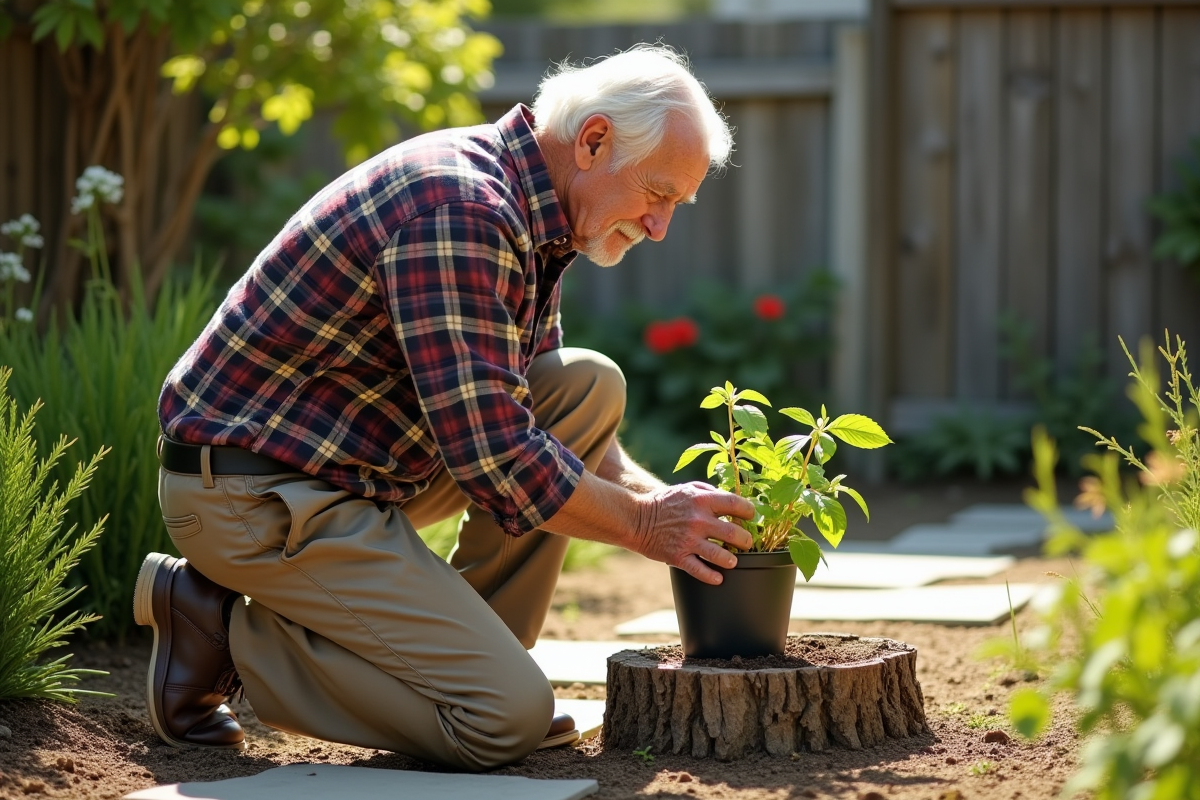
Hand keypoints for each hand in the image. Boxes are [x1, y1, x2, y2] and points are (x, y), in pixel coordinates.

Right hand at [632, 482, 754, 584]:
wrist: (637, 518)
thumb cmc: (664, 502)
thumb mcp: (687, 489)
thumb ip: (709, 492)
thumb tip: (731, 500)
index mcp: (702, 500)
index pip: (736, 504)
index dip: (749, 511)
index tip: (751, 517)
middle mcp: (698, 520)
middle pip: (734, 533)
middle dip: (746, 540)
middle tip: (746, 543)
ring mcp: (689, 540)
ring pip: (721, 555)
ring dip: (731, 560)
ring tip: (732, 560)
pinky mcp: (678, 556)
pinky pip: (701, 570)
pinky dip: (712, 576)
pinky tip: (718, 577)